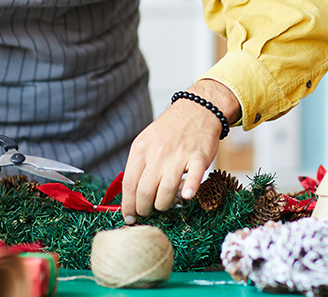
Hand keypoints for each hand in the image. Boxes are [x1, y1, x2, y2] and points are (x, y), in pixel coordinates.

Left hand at [121, 79, 240, 222]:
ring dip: (163, 205)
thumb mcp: (146, 141)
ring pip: (166, 191)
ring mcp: (179, 155)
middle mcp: (157, 153)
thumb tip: (130, 195)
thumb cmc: (170, 130)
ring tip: (163, 206)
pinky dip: (190, 189)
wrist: (197, 109)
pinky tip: (187, 197)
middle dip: (144, 209)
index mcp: (141, 149)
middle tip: (147, 213)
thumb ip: (138, 165)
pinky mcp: (199, 157)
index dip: (128, 205)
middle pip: (145, 191)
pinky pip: (194, 178)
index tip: (129, 217)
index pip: (129, 184)